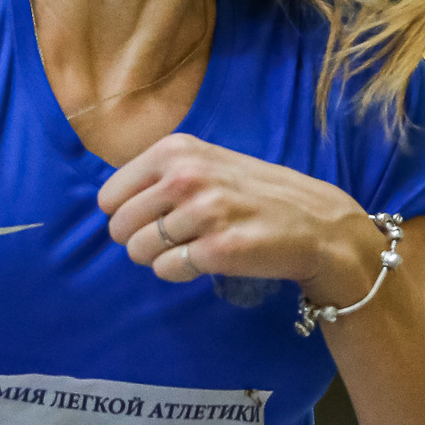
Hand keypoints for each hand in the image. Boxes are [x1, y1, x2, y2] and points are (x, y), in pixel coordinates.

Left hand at [100, 133, 387, 307]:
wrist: (316, 224)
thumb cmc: (254, 194)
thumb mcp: (207, 163)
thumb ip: (160, 175)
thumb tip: (111, 205)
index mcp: (176, 150)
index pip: (109, 195)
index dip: (125, 214)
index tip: (151, 219)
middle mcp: (187, 175)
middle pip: (119, 226)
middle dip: (137, 239)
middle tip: (170, 240)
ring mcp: (203, 212)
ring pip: (139, 251)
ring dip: (157, 259)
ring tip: (188, 249)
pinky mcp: (218, 249)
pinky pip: (167, 271)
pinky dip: (177, 273)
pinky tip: (203, 262)